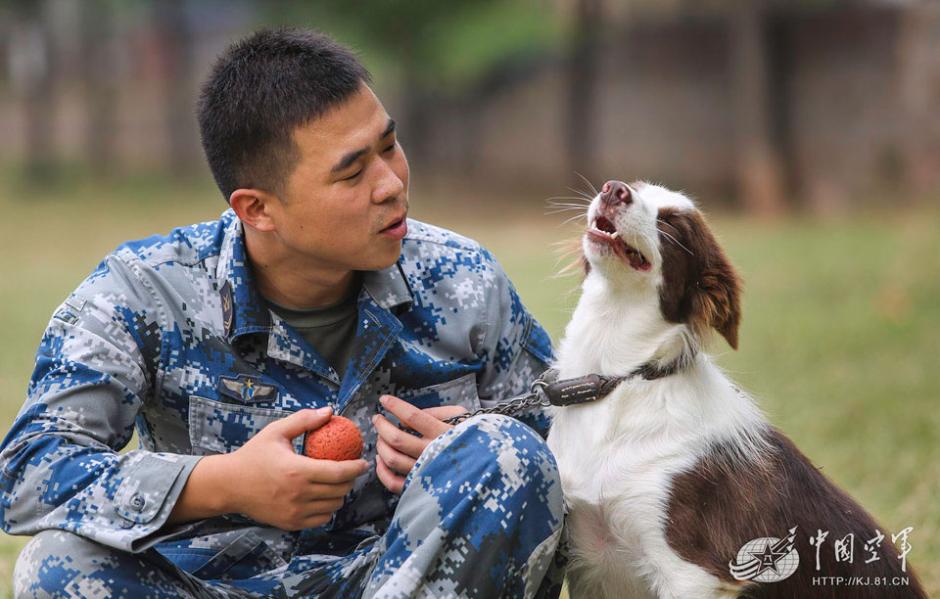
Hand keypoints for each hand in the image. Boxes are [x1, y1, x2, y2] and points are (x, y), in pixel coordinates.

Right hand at [221, 407, 368, 530]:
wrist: (229, 485)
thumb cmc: (253, 455)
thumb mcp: (276, 431)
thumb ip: (304, 420)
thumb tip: (329, 411)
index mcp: (297, 471)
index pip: (339, 472)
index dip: (356, 468)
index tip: (363, 461)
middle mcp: (298, 494)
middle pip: (340, 490)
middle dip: (351, 480)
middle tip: (351, 470)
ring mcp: (295, 512)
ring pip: (333, 506)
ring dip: (340, 495)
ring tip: (338, 483)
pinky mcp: (291, 523)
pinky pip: (320, 519)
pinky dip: (327, 509)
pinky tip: (324, 497)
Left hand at [372, 395, 466, 493]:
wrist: (488, 468)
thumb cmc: (473, 438)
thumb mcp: (462, 417)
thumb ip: (437, 412)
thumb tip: (410, 415)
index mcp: (444, 433)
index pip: (412, 416)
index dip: (395, 406)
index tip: (384, 400)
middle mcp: (433, 453)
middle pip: (396, 438)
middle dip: (381, 425)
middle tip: (377, 419)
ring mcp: (425, 472)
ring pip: (392, 459)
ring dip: (380, 445)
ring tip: (380, 437)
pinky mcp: (420, 488)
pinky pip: (393, 483)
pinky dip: (382, 471)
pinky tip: (380, 460)